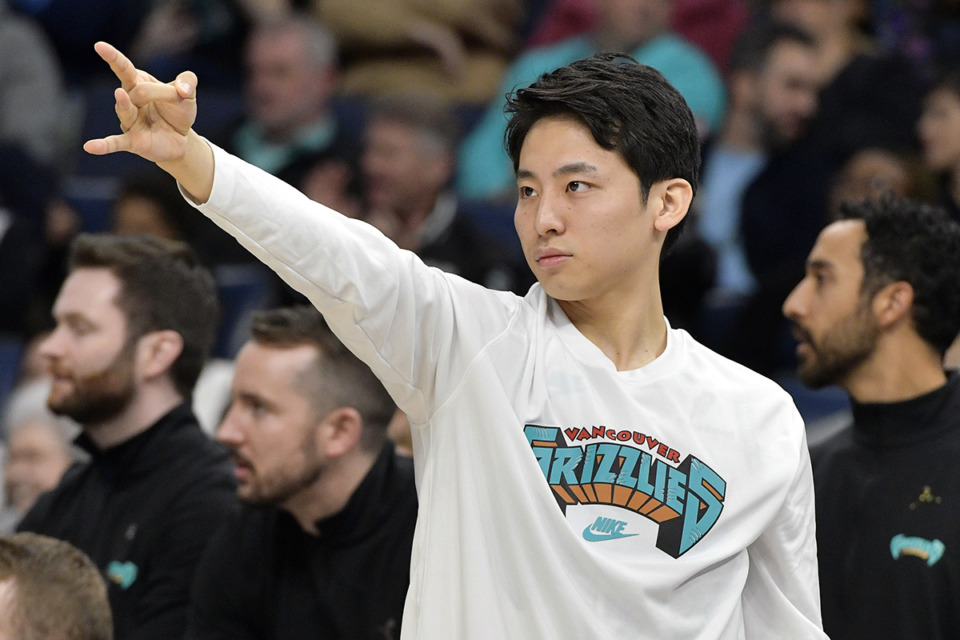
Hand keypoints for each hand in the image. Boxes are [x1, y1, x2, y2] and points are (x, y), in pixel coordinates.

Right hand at [83, 41, 197, 162]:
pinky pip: (115, 143)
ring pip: (125, 111)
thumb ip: (188, 83)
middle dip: (149, 91)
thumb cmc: (178, 111)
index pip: (124, 68)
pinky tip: (90, 147)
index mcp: (140, 83)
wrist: (182, 139)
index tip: (99, 46)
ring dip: (125, 105)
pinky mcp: (133, 141)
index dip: (113, 57)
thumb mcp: (188, 94)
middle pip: (133, 91)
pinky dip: (103, 145)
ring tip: (121, 95)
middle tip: (174, 94)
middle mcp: (129, 101)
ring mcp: (129, 121)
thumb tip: (183, 90)